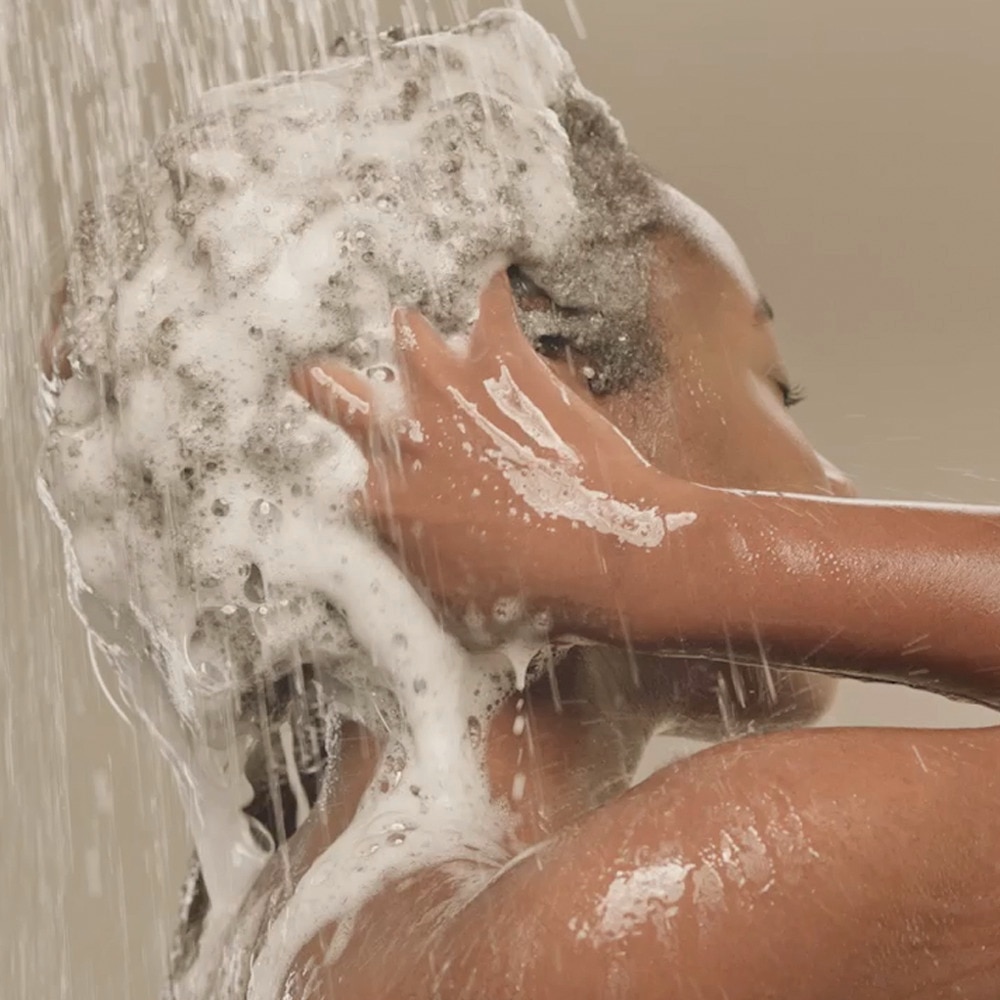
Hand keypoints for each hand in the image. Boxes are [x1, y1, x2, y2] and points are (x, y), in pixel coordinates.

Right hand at [291, 272, 699, 626]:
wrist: (604, 557)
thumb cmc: (535, 595)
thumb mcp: (454, 605)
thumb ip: (418, 566)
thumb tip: (414, 550)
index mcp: (387, 506)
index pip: (346, 474)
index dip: (360, 465)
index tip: (368, 461)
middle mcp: (402, 441)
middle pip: (335, 392)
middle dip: (324, 380)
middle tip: (317, 369)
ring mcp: (447, 394)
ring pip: (405, 334)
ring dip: (414, 333)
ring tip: (419, 320)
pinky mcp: (499, 363)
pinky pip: (488, 301)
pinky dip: (490, 288)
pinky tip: (493, 266)